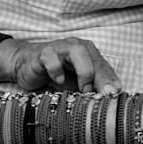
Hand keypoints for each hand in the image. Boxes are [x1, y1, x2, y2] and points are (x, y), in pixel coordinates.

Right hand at [0, 37, 121, 93]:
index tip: (115, 96)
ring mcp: (60, 48)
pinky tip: (58, 81)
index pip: (104, 66)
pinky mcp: (43, 54)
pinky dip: (56, 69)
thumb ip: (93, 87)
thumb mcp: (77, 83)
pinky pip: (51, 58)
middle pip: (94, 59)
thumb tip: (112, 96)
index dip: (111, 81)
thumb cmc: (56, 74)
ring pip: (77, 51)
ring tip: (84, 89)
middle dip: (102, 77)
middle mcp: (76, 47)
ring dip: (84, 71)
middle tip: (106, 94)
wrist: (27, 65)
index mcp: (88, 53)